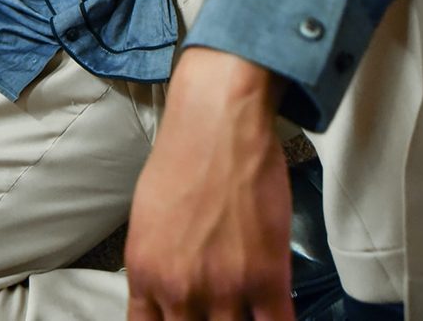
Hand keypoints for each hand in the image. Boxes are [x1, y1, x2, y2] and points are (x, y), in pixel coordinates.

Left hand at [125, 47, 292, 319]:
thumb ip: (159, 266)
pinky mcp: (266, 279)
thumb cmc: (183, 157)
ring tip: (248, 311)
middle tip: (218, 313)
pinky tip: (276, 317)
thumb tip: (170, 294)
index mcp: (145, 274)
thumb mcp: (148, 218)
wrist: (217, 121)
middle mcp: (180, 289)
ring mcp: (225, 288)